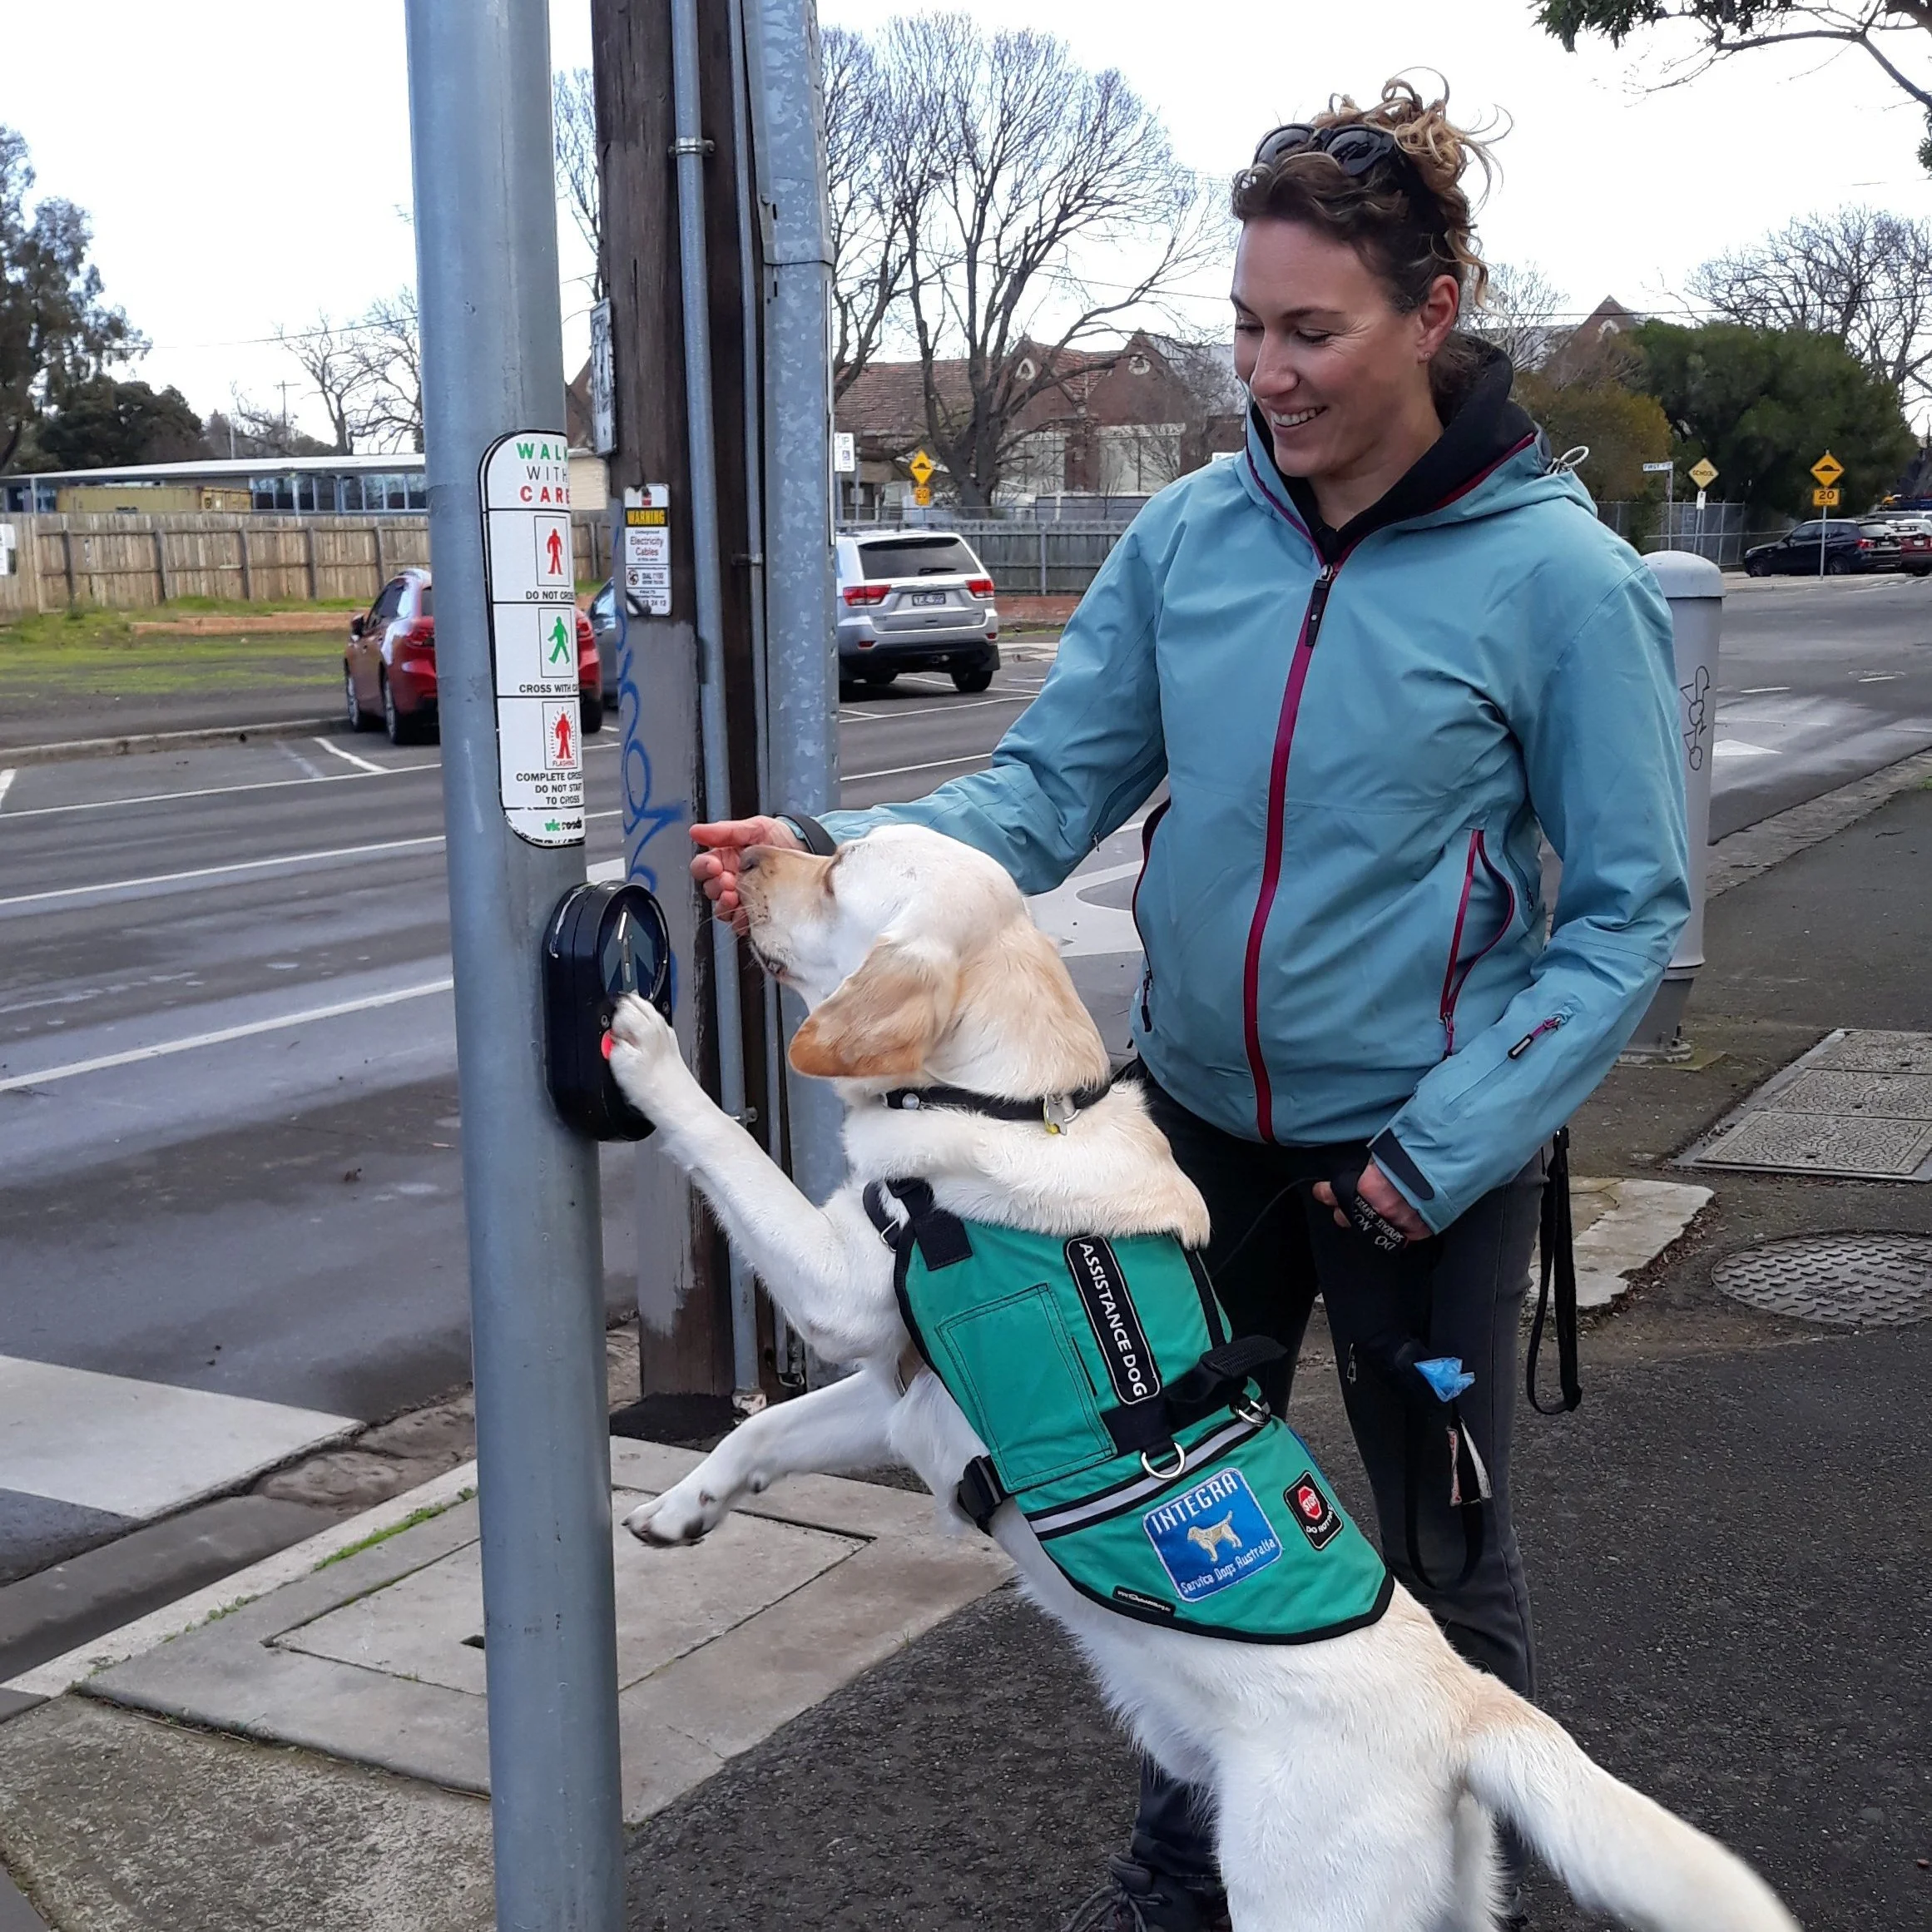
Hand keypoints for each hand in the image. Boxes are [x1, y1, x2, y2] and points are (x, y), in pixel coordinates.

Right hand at [690, 816, 803, 933]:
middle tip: (729, 881)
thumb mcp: (754, 827)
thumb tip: (696, 831)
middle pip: (710, 890)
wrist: (809, 848)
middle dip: (717, 887)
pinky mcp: (758, 912)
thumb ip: (725, 831)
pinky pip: (742, 923)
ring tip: (736, 897)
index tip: (714, 865)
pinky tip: (748, 914)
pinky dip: (741, 921)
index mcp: (725, 859)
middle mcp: (731, 879)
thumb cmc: (781, 836)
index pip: (702, 867)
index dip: (704, 867)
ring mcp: (744, 897)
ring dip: (725, 905)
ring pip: (722, 909)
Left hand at [1312, 1161, 1428, 1243]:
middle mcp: (1381, 1209)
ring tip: (1366, 1218)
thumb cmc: (1420, 1153)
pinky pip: (1400, 1237)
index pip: (1334, 1194)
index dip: (1325, 1193)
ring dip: (1368, 1223)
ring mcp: (1399, 1222)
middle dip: (1344, 1212)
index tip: (1321, 1192)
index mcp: (1368, 1187)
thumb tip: (1367, 1170)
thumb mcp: (1385, 1153)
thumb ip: (1372, 1167)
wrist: (1450, 1163)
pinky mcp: (1418, 1231)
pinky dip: (1395, 1231)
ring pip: (1372, 1230)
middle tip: (1341, 1209)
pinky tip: (1391, 1227)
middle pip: (1349, 1217)